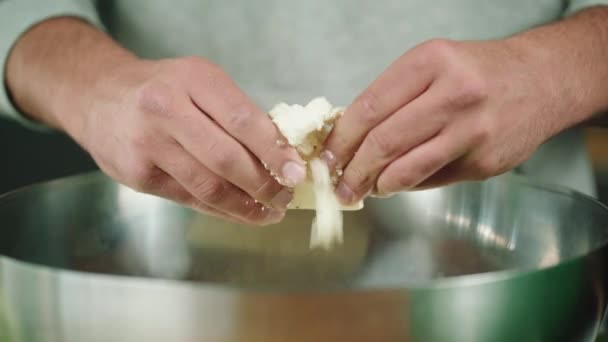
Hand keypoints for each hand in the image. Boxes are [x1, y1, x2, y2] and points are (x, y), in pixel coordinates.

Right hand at [73, 57, 305, 223]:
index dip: (274, 150)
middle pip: (226, 159)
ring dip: (246, 206)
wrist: (98, 97)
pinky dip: (221, 210)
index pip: (243, 120)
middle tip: (285, 197)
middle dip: (264, 185)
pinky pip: (190, 199)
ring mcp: (148, 145)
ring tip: (269, 212)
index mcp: (193, 79)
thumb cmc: (162, 89)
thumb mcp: (200, 82)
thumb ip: (236, 113)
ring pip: (208, 187)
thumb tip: (282, 155)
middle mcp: (166, 109)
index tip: (297, 172)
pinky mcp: (137, 175)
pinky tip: (241, 212)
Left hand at [323, 38, 576, 203]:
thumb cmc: (478, 73)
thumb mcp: (433, 65)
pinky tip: (395, 183)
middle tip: (339, 185)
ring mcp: (472, 131)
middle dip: (352, 170)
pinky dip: (406, 185)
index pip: (369, 106)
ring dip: (375, 185)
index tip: (326, 156)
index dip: (341, 138)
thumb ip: (394, 97)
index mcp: (431, 62)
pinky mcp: (484, 162)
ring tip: (361, 190)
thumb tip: (350, 139)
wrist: (543, 81)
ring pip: (406, 168)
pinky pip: (431, 180)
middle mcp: (453, 94)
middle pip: (384, 141)